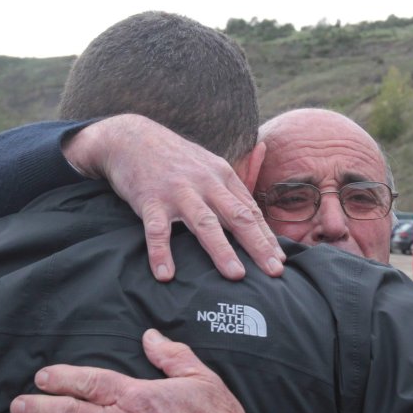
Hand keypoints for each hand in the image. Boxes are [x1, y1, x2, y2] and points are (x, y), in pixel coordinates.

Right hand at [64, 115, 284, 281]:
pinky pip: (156, 230)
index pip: (250, 211)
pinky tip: (165, 275)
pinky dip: (160, 253)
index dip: (266, 237)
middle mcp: (205, 182)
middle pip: (237, 216)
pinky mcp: (149, 199)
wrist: (131, 137)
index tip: (280, 259)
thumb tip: (254, 221)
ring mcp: (178, 191)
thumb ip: (230, 191)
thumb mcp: (208, 167)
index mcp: (222, 176)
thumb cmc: (175, 159)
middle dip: (258, 245)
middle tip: (275, 271)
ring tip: (236, 275)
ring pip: (204, 223)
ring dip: (221, 250)